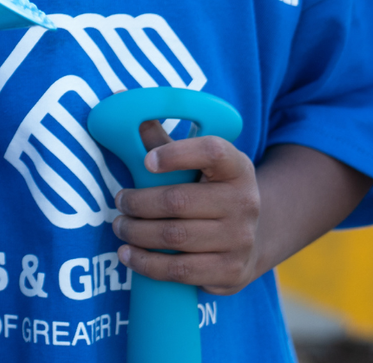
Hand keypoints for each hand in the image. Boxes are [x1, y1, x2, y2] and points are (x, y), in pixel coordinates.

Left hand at [112, 122, 264, 292]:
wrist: (253, 236)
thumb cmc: (211, 190)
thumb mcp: (199, 162)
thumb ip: (162, 138)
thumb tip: (120, 99)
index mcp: (236, 166)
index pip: (211, 151)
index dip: (176, 153)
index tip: (146, 161)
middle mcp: (244, 202)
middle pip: (178, 201)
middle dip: (138, 203)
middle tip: (119, 201)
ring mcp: (240, 240)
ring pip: (174, 238)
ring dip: (137, 233)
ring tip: (119, 226)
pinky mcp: (230, 272)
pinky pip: (180, 271)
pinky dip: (148, 264)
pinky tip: (129, 255)